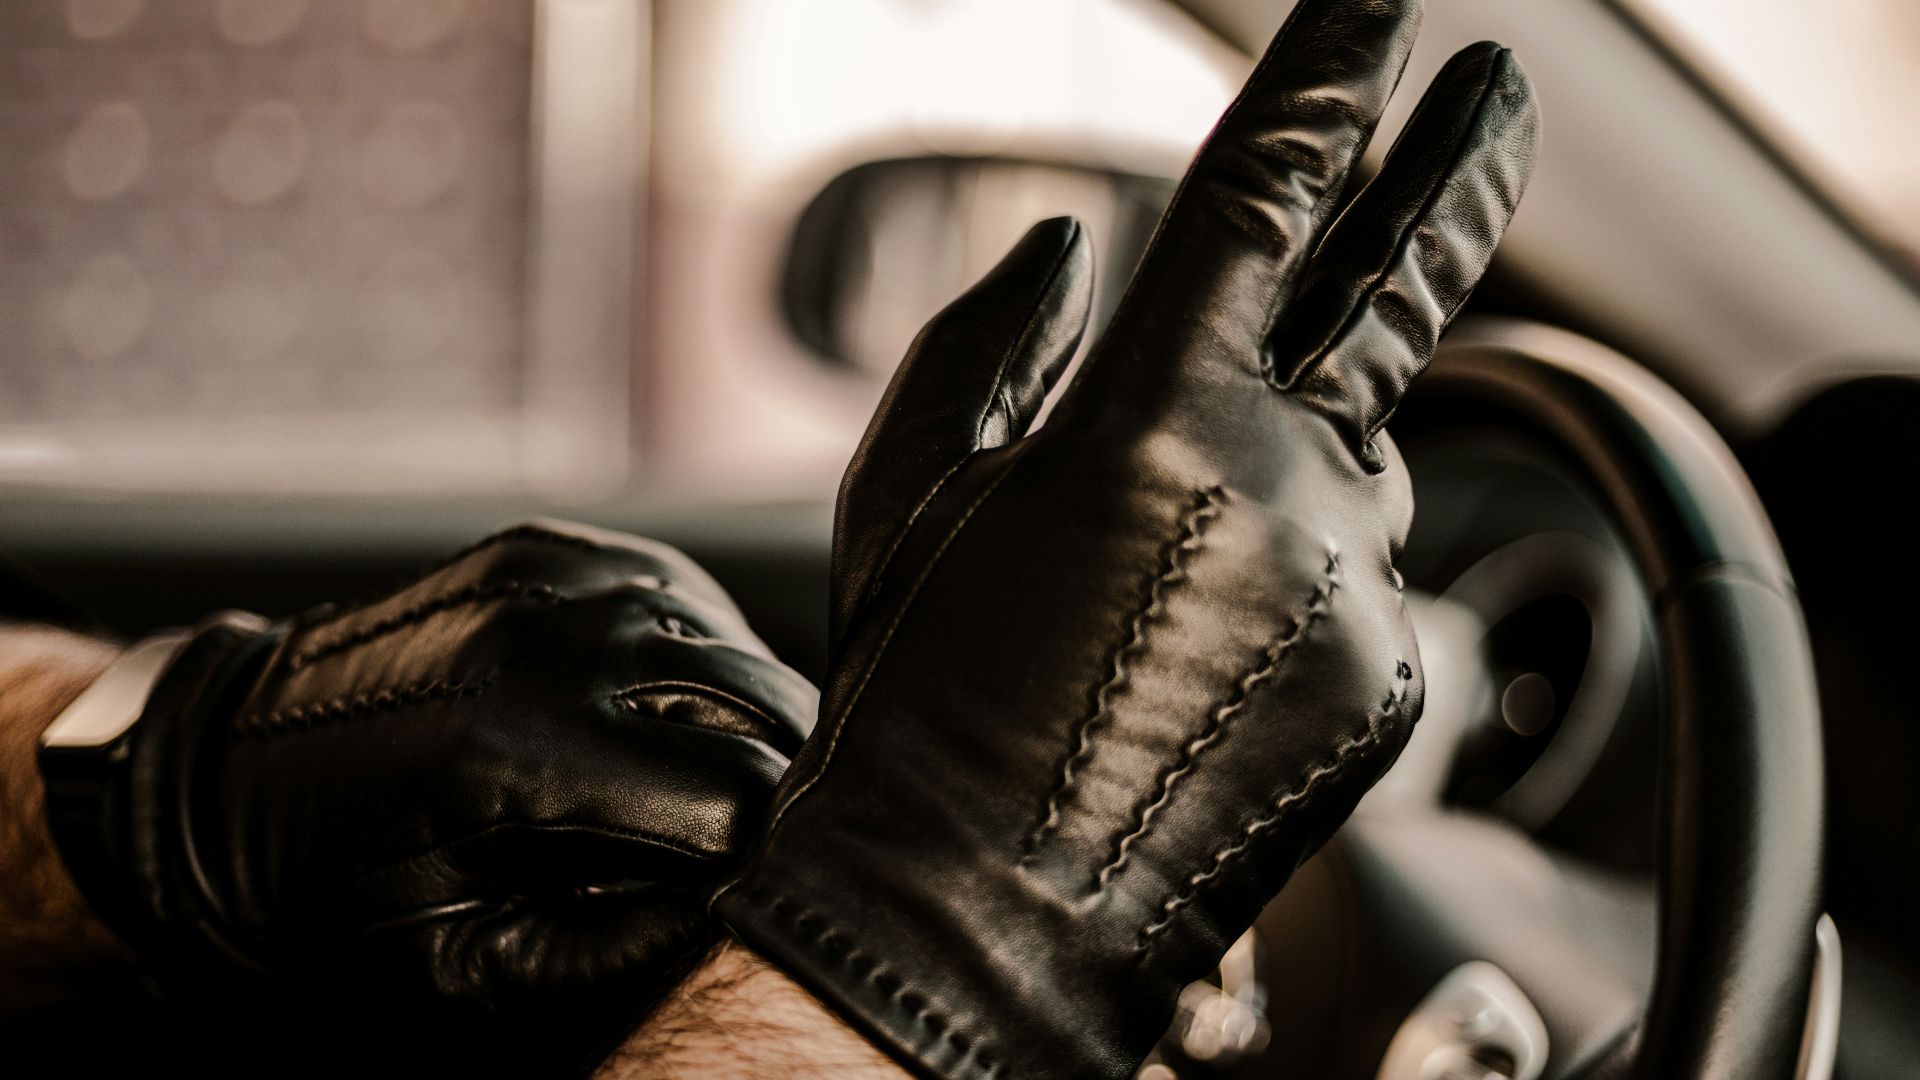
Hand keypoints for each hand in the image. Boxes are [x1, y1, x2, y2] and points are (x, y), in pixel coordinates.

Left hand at [60, 520, 814, 1073]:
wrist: (223, 781)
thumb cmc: (338, 896)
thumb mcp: (466, 970)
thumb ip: (613, 953)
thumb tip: (734, 918)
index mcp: (525, 756)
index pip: (737, 795)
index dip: (759, 853)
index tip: (741, 886)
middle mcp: (549, 643)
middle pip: (759, 705)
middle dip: (769, 780)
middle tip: (731, 842)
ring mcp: (554, 578)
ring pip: (732, 645)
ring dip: (737, 715)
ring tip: (682, 777)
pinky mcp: (550, 545)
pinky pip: (677, 597)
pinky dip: (688, 654)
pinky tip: (642, 706)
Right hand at [715, 1, 1537, 1075]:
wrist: (982, 922)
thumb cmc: (922, 711)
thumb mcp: (904, 501)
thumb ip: (983, 345)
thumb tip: (1070, 248)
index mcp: (1147, 418)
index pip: (1265, 198)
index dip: (1329, 82)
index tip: (1375, 14)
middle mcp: (1281, 486)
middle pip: (1403, 288)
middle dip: (1457, 170)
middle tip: (1500, 89)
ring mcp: (1354, 588)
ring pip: (1365, 467)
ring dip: (1297, 468)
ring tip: (1172, 576)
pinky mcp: (1391, 679)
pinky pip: (1367, 583)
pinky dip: (1303, 582)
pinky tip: (1201, 658)